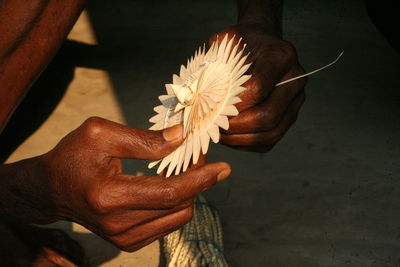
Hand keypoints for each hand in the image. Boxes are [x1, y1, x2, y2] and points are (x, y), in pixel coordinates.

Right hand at [0, 117, 229, 251]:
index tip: (223, 167)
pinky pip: (168, 224)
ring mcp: (123, 239)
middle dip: (199, 181)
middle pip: (179, 207)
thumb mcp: (101, 134)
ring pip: (178, 218)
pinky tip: (172, 184)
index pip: (169, 193)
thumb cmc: (72, 156)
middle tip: (198, 156)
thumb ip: (144, 139)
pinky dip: (177, 204)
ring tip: (186, 168)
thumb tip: (181, 138)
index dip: (201, 179)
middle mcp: (118, 225)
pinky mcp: (128, 243)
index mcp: (109, 197)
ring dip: (190, 193)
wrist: (51, 189)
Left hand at [209, 24, 306, 151]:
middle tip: (212, 124)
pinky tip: (227, 136)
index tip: (212, 105)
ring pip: (269, 133)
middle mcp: (295, 80)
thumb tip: (198, 92)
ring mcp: (295, 102)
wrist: (259, 46)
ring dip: (239, 138)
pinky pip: (267, 141)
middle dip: (235, 125)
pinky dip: (245, 143)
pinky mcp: (287, 119)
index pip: (258, 87)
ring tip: (217, 133)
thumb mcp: (226, 41)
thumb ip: (215, 60)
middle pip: (267, 115)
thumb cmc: (241, 43)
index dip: (232, 102)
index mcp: (282, 56)